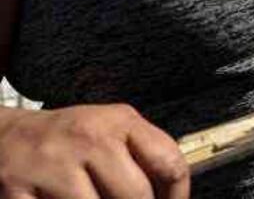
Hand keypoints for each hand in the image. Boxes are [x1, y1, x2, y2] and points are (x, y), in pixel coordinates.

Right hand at [0, 104, 188, 198]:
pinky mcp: (17, 190)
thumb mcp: (111, 131)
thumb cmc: (69, 139)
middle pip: (136, 196)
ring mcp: (51, 165)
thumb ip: (143, 156)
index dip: (177, 197)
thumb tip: (171, 196)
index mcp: (119, 122)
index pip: (168, 163)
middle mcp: (87, 139)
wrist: (5, 135)